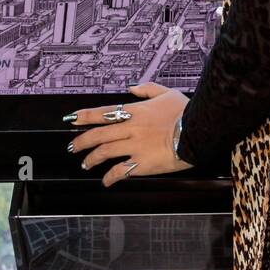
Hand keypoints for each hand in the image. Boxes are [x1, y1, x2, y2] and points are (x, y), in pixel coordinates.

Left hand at [67, 82, 194, 186]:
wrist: (198, 131)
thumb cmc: (186, 112)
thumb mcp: (167, 93)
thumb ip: (148, 89)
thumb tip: (132, 89)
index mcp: (135, 111)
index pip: (103, 113)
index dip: (84, 116)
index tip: (71, 120)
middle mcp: (131, 129)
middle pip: (98, 135)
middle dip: (82, 141)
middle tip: (73, 146)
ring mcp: (135, 147)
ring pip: (105, 153)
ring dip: (92, 159)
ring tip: (86, 163)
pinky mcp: (142, 164)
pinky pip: (121, 171)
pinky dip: (110, 177)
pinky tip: (106, 181)